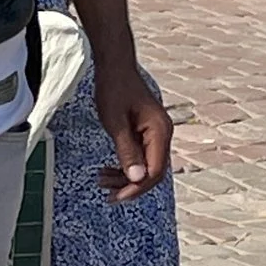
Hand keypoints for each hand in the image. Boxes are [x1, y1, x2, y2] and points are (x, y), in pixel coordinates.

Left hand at [90, 57, 172, 202]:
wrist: (115, 68)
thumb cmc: (114, 89)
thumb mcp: (116, 123)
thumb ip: (127, 151)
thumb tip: (136, 179)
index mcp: (160, 131)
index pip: (154, 171)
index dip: (136, 187)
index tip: (117, 196)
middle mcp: (163, 134)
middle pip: (153, 173)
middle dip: (131, 186)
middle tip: (108, 195)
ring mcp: (156, 134)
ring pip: (146, 167)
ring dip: (126, 178)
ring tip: (102, 181)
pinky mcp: (147, 133)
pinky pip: (141, 157)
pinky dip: (126, 167)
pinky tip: (109, 170)